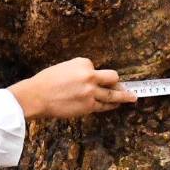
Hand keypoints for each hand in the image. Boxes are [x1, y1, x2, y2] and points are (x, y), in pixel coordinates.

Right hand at [9, 57, 136, 120]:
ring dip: (125, 96)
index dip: (91, 74)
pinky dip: (112, 105)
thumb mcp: (63, 68)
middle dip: (116, 81)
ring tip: (133, 97)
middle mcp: (90, 76)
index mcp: (82, 63)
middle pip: (112, 77)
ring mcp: (91, 92)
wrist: (36, 97)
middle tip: (121, 84)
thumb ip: (78, 71)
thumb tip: (90, 78)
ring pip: (113, 94)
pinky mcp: (89, 106)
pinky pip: (105, 106)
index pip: (94, 67)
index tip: (85, 79)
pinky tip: (117, 105)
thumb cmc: (45, 82)